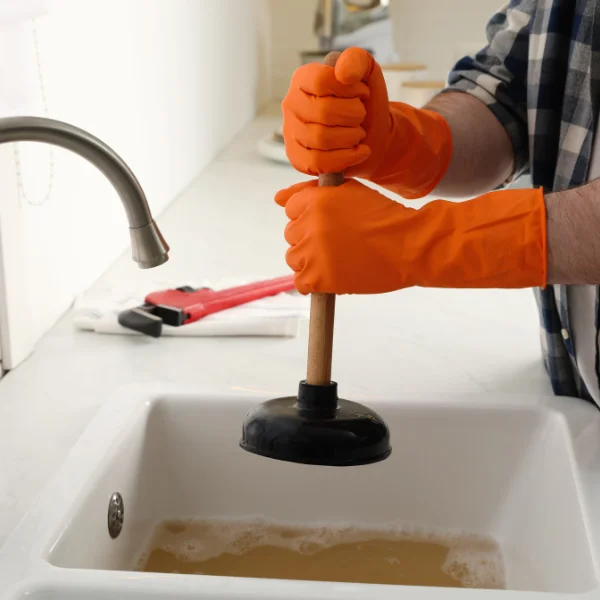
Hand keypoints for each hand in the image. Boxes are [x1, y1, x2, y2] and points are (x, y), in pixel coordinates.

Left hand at [275, 179, 546, 294]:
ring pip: (294, 258)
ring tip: (337, 260)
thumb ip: (311, 192)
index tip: (330, 224)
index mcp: (316, 200)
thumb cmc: (385, 217)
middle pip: (292, 234)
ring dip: (311, 261)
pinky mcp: (320, 279)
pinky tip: (332, 277)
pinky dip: (313, 283)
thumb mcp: (349, 192)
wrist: (410, 246)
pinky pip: (301, 283)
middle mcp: (310, 225)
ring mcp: (313, 253)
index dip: (311, 217)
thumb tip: (277, 199)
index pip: (292, 209)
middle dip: (311, 238)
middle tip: (339, 243)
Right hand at [282, 47, 451, 198]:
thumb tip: (342, 73)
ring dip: (351, 137)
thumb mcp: (368, 74)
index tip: (363, 93)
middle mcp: (291, 104)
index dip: (349, 89)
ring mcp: (290, 132)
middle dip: (353, 115)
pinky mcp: (296, 158)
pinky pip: (318, 162)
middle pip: (323, 112)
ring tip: (359, 133)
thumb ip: (357, 60)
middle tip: (361, 116)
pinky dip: (345, 158)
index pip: (321, 81)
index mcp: (303, 78)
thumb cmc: (366, 104)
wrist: (373, 136)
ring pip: (321, 139)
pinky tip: (358, 152)